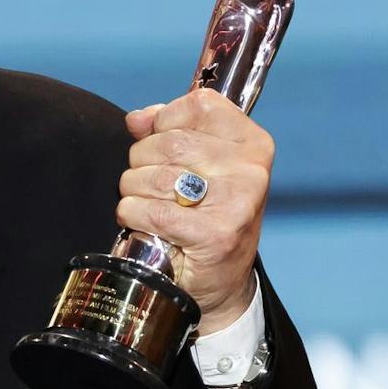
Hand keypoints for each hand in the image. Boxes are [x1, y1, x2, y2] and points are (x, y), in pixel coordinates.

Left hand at [117, 88, 272, 334]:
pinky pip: (149, 211)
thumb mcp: (200, 165)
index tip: (161, 143)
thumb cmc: (208, 218)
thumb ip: (169, 131)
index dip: (165, 121)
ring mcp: (235, 202)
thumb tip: (137, 119)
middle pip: (167, 142)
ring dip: (134, 192)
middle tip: (150, 186)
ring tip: (149, 207)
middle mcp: (250, 170)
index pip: (197, 105)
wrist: (222, 283)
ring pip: (152, 176)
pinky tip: (144, 225)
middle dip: (141, 163)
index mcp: (253, 144)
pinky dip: (134, 216)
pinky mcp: (214, 234)